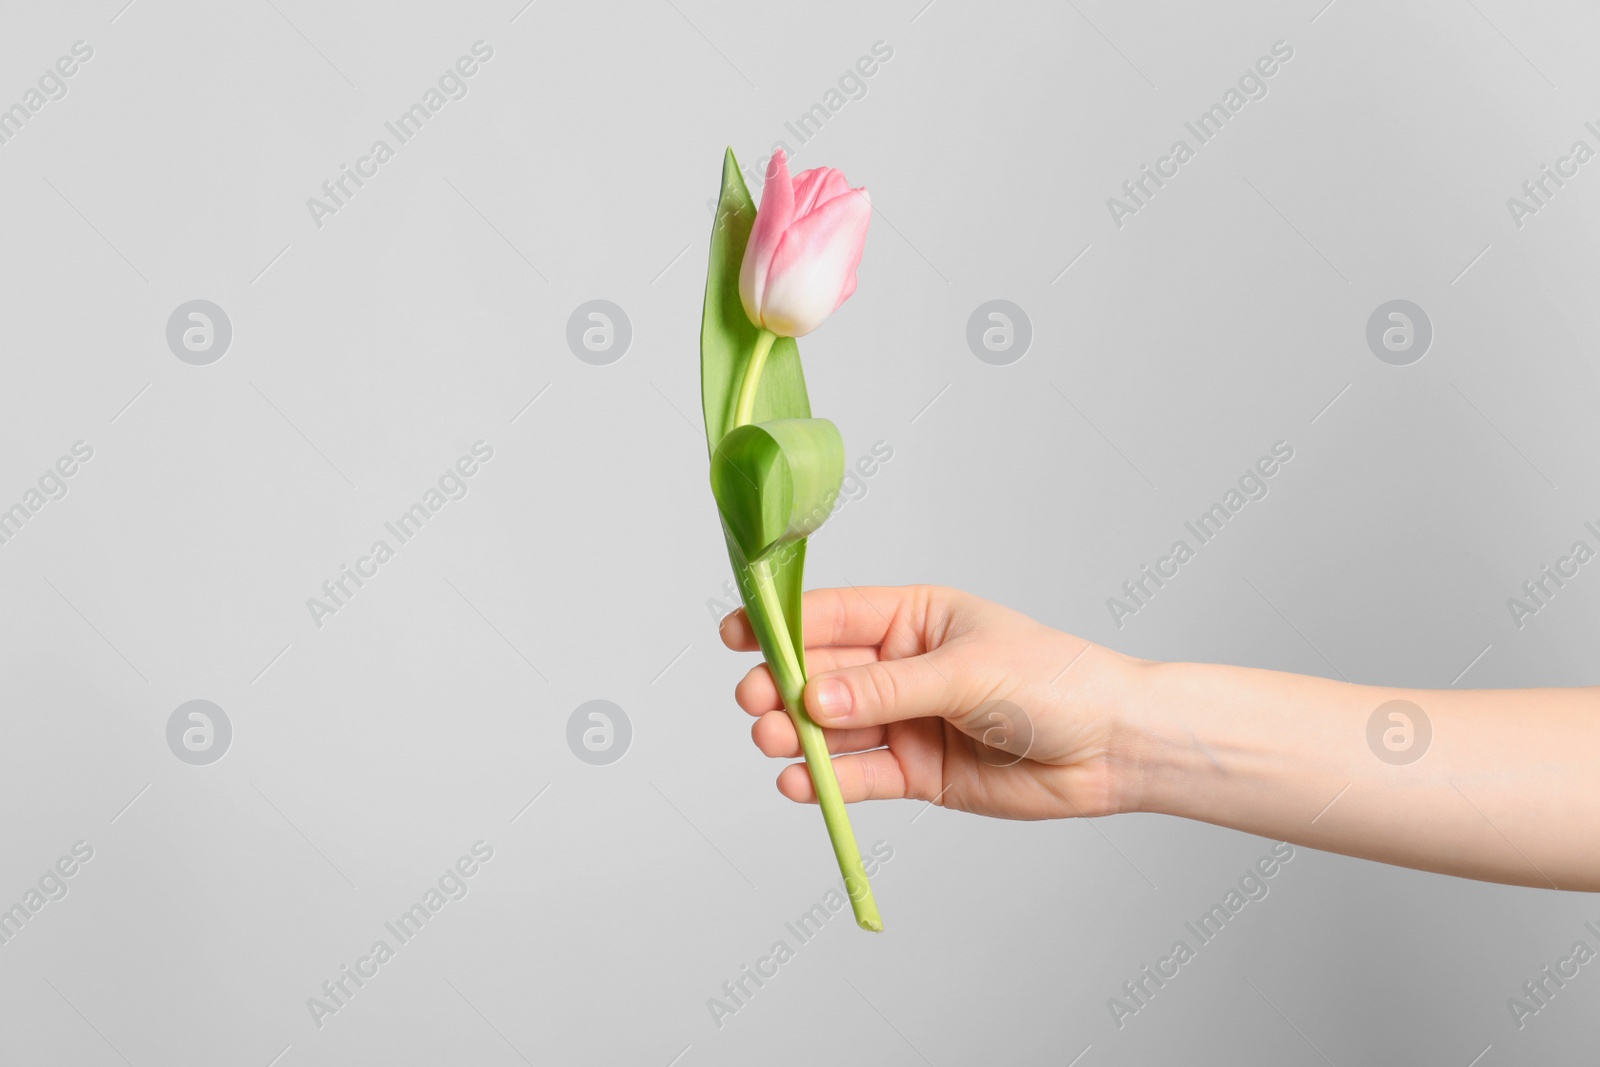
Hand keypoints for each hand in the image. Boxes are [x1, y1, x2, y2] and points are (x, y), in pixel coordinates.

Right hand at [720, 585, 1140, 820]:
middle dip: (783, 687)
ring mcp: (905, 721)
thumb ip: (887, 689)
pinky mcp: (916, 772)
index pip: (833, 615)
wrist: (1113, 749)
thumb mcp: (967, 672)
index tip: (738, 636)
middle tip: (757, 703)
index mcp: (914, 618)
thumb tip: (814, 697)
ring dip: (797, 737)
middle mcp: (901, 667)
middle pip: (822, 675)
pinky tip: (799, 782)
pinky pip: (859, 775)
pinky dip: (827, 781)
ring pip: (833, 729)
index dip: (781, 624)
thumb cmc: (1054, 683)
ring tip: (773, 742)